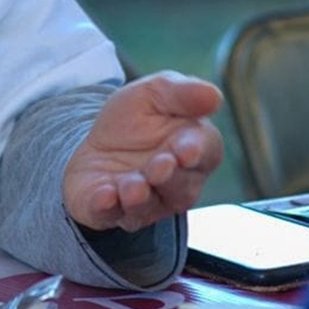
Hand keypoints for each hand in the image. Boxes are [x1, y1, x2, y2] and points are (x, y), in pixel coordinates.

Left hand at [63, 71, 224, 231]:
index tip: (188, 149)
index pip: (205, 153)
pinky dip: (106, 207)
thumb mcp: (155, 93)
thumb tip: (213, 96)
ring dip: (141, 197)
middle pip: (181, 188)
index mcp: (193, 148)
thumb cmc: (135, 118)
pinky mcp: (109, 211)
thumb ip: (183, 93)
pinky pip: (109, 215)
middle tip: (160, 165)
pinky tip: (104, 196)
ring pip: (149, 207)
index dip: (197, 152)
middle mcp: (175, 184)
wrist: (94, 139)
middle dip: (169, 177)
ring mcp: (143, 203)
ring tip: (133, 186)